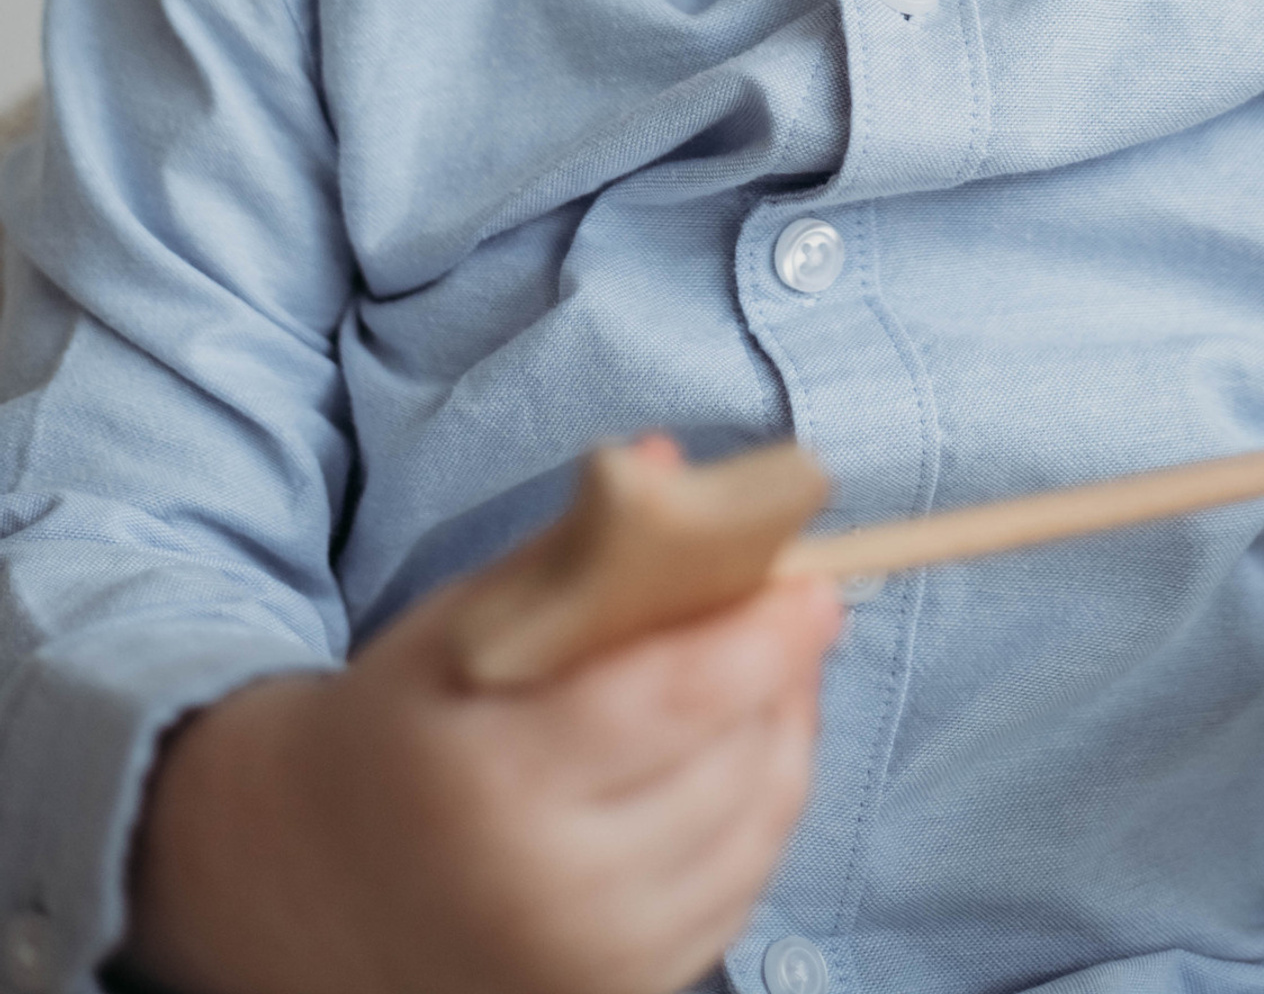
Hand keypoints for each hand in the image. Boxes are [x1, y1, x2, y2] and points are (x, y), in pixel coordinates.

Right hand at [126, 484, 841, 993]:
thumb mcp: (462, 624)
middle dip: (785, 678)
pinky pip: (736, 897)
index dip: (763, 636)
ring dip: (785, 741)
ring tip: (776, 674)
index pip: (672, 697)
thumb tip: (675, 465)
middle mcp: (546, 889)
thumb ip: (573, 551)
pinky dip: (758, 816)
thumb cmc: (399, 728)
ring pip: (752, 835)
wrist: (309, 886)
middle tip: (800, 611)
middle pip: (729, 766)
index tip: (810, 580)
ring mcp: (586, 963)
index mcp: (493, 777)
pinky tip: (742, 754)